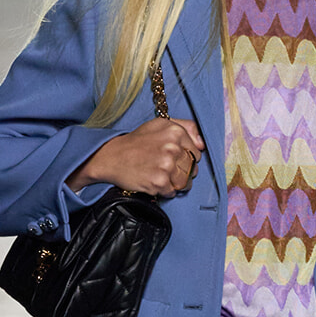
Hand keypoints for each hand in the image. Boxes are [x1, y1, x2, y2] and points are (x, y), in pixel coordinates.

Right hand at [68, 118, 203, 196]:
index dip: (186, 159)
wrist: (112, 156)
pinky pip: (172, 192)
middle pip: (192, 169)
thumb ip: (186, 128)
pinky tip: (154, 182)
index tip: (174, 159)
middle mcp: (173, 147)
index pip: (196, 153)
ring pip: (185, 182)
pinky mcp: (160, 182)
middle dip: (182, 172)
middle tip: (165, 169)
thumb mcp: (160, 125)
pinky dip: (165, 191)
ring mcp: (166, 166)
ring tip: (162, 177)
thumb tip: (203, 144)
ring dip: (175, 183)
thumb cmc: (137, 141)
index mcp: (175, 132)